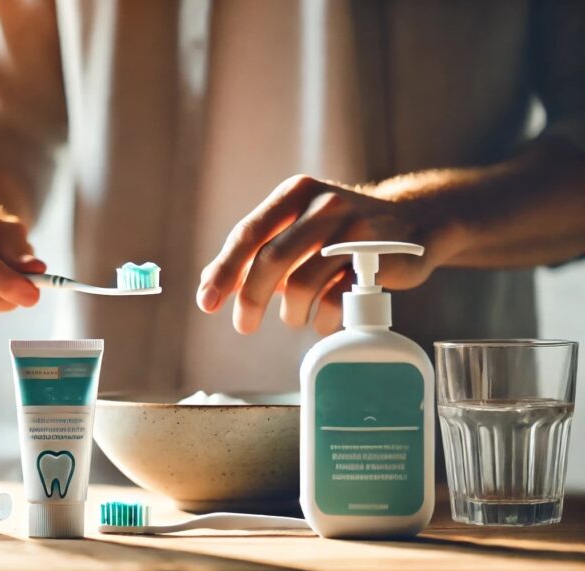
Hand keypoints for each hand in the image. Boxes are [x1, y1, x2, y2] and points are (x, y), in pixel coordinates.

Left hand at [196, 175, 452, 334]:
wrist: (414, 222)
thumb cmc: (340, 231)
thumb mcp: (297, 228)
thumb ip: (255, 252)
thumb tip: (209, 282)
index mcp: (295, 194)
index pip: (249, 233)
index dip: (224, 270)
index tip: (207, 302)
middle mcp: (324, 204)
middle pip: (272, 258)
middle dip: (251, 298)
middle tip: (244, 324)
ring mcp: (354, 229)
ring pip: (303, 282)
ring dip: (291, 312)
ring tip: (293, 319)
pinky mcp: (380, 257)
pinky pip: (338, 298)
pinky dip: (324, 318)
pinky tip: (322, 322)